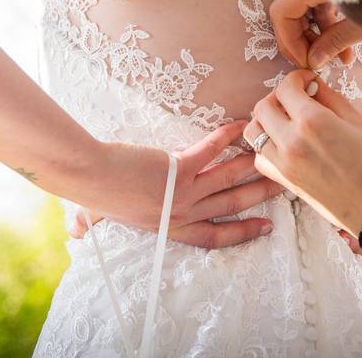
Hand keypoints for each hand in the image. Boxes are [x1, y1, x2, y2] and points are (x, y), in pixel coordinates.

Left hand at [78, 121, 282, 248]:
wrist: (90, 177)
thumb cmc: (89, 197)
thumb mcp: (94, 219)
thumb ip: (91, 224)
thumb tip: (76, 232)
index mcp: (168, 228)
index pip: (214, 237)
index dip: (242, 233)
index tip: (266, 227)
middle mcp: (181, 213)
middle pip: (232, 206)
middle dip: (261, 197)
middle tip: (285, 186)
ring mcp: (183, 191)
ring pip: (230, 179)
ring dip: (254, 166)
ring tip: (273, 154)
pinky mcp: (180, 166)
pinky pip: (212, 150)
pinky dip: (228, 136)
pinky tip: (242, 124)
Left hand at [244, 71, 361, 235]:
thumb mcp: (358, 121)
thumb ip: (330, 98)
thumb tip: (312, 85)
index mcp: (312, 121)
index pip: (286, 87)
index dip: (297, 78)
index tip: (308, 82)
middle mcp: (291, 140)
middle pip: (262, 106)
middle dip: (278, 97)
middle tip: (297, 100)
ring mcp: (283, 163)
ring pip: (253, 131)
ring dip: (265, 121)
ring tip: (286, 121)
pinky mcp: (283, 180)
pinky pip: (259, 158)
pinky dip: (265, 147)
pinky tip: (285, 145)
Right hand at [269, 0, 361, 68]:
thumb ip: (334, 42)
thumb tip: (314, 61)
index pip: (282, 11)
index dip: (289, 41)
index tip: (305, 63)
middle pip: (292, 7)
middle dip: (304, 38)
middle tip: (319, 62)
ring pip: (308, 4)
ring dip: (320, 32)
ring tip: (343, 58)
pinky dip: (330, 19)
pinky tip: (347, 41)